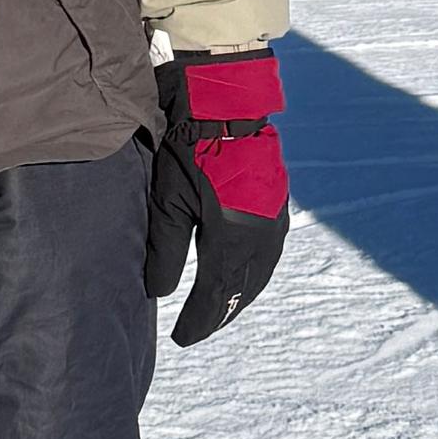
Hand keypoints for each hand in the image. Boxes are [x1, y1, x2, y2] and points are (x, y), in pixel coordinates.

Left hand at [143, 49, 289, 347]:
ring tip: (219, 308)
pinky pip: (269, 252)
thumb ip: (164, 251)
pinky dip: (253, 271)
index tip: (181, 339)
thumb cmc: (187, 145)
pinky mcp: (277, 202)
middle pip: (242, 289)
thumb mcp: (166, 200)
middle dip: (220, 312)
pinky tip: (241, 273)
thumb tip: (160, 293)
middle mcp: (262, 235)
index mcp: (234, 238)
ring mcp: (275, 218)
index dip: (199, 320)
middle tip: (199, 329)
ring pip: (260, 273)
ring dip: (239, 294)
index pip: (215, 294)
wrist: (225, 99)